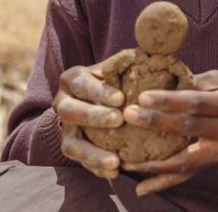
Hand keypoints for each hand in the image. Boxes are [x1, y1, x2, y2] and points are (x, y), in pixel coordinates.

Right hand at [53, 61, 124, 178]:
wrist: (96, 100)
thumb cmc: (115, 80)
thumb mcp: (118, 67)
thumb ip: (130, 59)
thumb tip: (154, 45)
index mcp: (73, 78)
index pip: (81, 82)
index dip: (98, 91)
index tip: (121, 99)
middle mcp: (63, 102)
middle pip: (70, 111)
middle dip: (93, 117)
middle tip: (118, 121)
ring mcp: (65, 128)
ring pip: (71, 144)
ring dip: (92, 153)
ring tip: (115, 162)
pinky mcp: (71, 148)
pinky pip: (80, 162)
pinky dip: (96, 168)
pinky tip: (115, 173)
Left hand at [121, 70, 217, 195]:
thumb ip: (194, 82)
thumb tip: (161, 80)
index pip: (195, 102)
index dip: (168, 100)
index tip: (142, 97)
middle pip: (188, 128)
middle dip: (155, 123)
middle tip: (128, 117)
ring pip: (185, 160)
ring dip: (154, 163)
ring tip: (126, 161)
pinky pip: (188, 174)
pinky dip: (164, 182)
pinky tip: (141, 188)